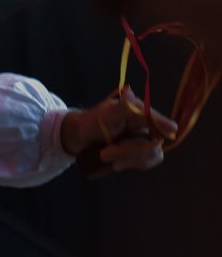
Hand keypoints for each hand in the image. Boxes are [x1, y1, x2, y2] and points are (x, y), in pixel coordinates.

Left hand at [60, 87, 175, 172]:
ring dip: (127, 158)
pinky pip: (147, 162)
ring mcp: (147, 139)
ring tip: (106, 156)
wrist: (84, 139)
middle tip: (104, 154)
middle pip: (153, 141)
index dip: (163, 123)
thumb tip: (130, 92)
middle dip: (128, 151)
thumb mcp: (105, 114)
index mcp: (138, 111)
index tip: (172, 128)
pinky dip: (131, 164)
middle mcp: (147, 124)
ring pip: (152, 154)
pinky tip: (116, 163)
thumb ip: (122, 107)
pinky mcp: (144, 153)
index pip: (154, 117)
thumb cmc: (93, 122)